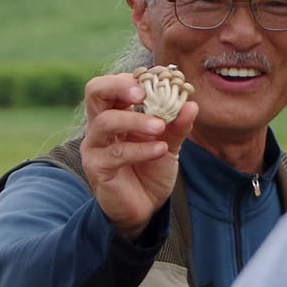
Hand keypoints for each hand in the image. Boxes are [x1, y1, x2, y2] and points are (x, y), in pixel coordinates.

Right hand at [80, 72, 197, 240]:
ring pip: (106, 122)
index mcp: (116, 112)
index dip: (134, 78)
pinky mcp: (97, 168)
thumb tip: (191, 104)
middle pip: (94, 90)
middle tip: (143, 94)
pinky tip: (160, 151)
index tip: (159, 79)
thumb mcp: (169, 145)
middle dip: (118, 86)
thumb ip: (178, 126)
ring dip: (135, 121)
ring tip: (160, 127)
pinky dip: (141, 149)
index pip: (113, 83)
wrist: (144, 208)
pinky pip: (116, 153)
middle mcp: (100, 125)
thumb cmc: (151, 170)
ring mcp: (96, 146)